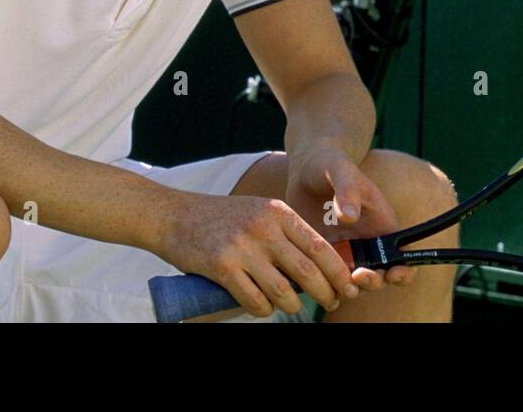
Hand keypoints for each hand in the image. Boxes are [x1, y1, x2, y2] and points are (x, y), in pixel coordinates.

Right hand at [156, 190, 357, 317]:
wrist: (174, 215)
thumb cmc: (222, 218)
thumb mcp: (260, 212)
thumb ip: (287, 233)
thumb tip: (321, 265)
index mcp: (278, 212)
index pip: (320, 246)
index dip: (339, 272)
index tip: (348, 286)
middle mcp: (263, 228)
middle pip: (307, 271)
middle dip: (325, 292)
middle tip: (331, 302)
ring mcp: (242, 248)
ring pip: (283, 291)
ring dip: (293, 306)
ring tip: (293, 307)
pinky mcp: (221, 267)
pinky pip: (254, 300)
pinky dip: (264, 310)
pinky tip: (263, 306)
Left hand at [286, 147, 416, 292]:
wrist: (305, 167)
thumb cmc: (330, 164)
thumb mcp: (340, 170)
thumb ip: (347, 189)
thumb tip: (349, 217)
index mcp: (382, 225)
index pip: (403, 256)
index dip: (403, 271)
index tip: (392, 273)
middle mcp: (367, 243)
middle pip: (379, 276)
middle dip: (372, 282)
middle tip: (357, 276)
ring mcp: (344, 251)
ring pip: (351, 283)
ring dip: (346, 287)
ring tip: (334, 280)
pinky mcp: (323, 254)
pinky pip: (326, 277)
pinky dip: (322, 283)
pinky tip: (312, 278)